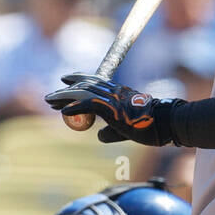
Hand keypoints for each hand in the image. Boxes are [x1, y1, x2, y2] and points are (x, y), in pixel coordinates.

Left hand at [44, 72, 177, 145]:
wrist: (164, 122)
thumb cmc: (151, 126)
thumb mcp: (127, 129)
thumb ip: (112, 131)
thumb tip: (99, 136)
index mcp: (119, 92)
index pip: (95, 81)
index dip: (78, 79)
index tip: (65, 80)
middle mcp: (113, 91)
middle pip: (85, 85)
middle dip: (66, 90)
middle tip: (51, 97)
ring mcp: (112, 98)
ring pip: (83, 92)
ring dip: (64, 97)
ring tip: (50, 102)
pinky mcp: (112, 108)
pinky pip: (89, 105)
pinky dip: (75, 107)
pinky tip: (64, 112)